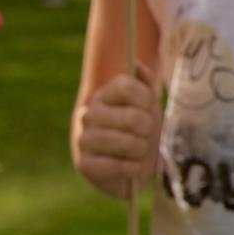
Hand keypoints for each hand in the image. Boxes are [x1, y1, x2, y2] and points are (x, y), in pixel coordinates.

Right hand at [75, 68, 160, 199]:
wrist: (125, 163)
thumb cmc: (138, 129)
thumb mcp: (147, 104)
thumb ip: (145, 83)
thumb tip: (137, 66)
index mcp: (104, 95)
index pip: (127, 86)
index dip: (146, 98)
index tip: (149, 108)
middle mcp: (89, 114)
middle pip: (134, 117)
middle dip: (148, 128)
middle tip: (145, 133)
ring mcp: (84, 139)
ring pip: (126, 142)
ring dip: (141, 149)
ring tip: (139, 149)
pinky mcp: (85, 165)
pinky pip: (117, 166)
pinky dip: (132, 168)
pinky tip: (132, 165)